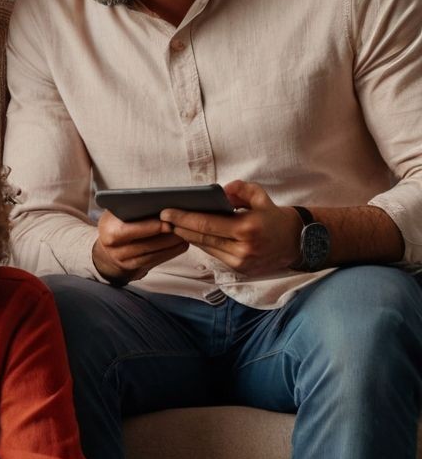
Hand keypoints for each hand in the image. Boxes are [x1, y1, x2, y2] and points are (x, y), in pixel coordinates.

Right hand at [92, 210, 189, 283]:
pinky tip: (180, 245)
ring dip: (169, 246)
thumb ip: (133, 209)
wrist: (107, 247)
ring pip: (150, 254)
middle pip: (142, 244)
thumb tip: (161, 204)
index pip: (128, 230)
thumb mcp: (118, 213)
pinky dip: (168, 253)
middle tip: (181, 229)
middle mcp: (112, 247)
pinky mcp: (132, 267)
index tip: (167, 223)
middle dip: (165, 238)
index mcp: (108, 228)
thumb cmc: (118, 223)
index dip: (149, 228)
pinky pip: (153, 261)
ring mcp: (122, 259)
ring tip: (184, 236)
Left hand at [162, 180, 302, 275]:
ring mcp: (241, 262)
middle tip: (161, 219)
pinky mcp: (240, 270)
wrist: (297, 242)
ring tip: (171, 225)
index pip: (206, 224)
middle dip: (179, 228)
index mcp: (247, 229)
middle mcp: (243, 249)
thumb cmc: (273, 215)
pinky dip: (202, 244)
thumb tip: (218, 191)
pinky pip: (214, 254)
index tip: (165, 213)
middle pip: (201, 238)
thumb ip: (238, 189)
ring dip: (188, 237)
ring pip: (206, 248)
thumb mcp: (259, 195)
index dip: (183, 219)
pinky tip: (190, 235)